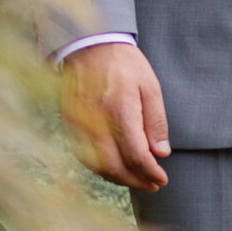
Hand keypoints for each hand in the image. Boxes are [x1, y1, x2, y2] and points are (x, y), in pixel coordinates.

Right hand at [60, 41, 170, 191]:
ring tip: (135, 179)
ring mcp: (80, 123)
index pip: (137, 155)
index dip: (150, 172)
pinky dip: (98, 167)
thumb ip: (156, 122)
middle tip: (152, 185)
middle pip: (115, 166)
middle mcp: (97, 121)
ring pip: (96, 165)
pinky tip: (113, 167)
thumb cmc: (125, 64)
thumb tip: (160, 153)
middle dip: (135, 181)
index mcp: (121, 111)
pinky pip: (82, 154)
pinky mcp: (69, 123)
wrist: (90, 45)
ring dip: (117, 178)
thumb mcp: (150, 86)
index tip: (162, 178)